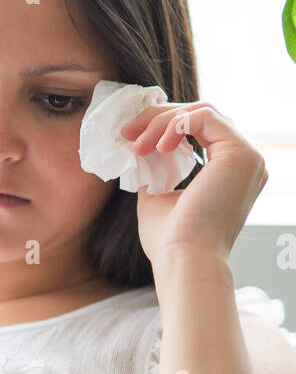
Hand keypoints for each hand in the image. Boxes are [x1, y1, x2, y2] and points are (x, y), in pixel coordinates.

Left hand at [119, 102, 267, 270]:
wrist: (184, 261)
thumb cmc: (171, 241)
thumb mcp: (157, 198)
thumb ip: (155, 172)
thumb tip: (139, 148)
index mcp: (230, 172)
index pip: (200, 129)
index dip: (164, 125)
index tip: (130, 136)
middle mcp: (245, 162)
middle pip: (201, 116)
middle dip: (159, 119)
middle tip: (127, 132)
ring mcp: (247, 156)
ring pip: (201, 112)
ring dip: (162, 122)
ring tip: (137, 144)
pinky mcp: (240, 153)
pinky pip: (204, 116)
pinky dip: (174, 125)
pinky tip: (156, 147)